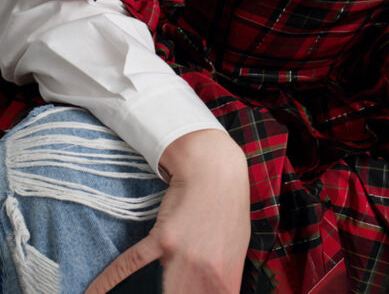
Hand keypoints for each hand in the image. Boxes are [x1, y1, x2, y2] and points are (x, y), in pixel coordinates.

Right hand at [85, 129, 250, 293]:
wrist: (214, 168)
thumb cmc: (228, 203)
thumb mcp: (237, 244)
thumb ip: (226, 274)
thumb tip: (220, 292)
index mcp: (226, 275)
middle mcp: (206, 271)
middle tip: (164, 293)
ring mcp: (184, 256)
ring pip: (162, 293)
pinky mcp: (162, 238)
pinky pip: (131, 265)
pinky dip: (108, 280)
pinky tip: (92, 292)